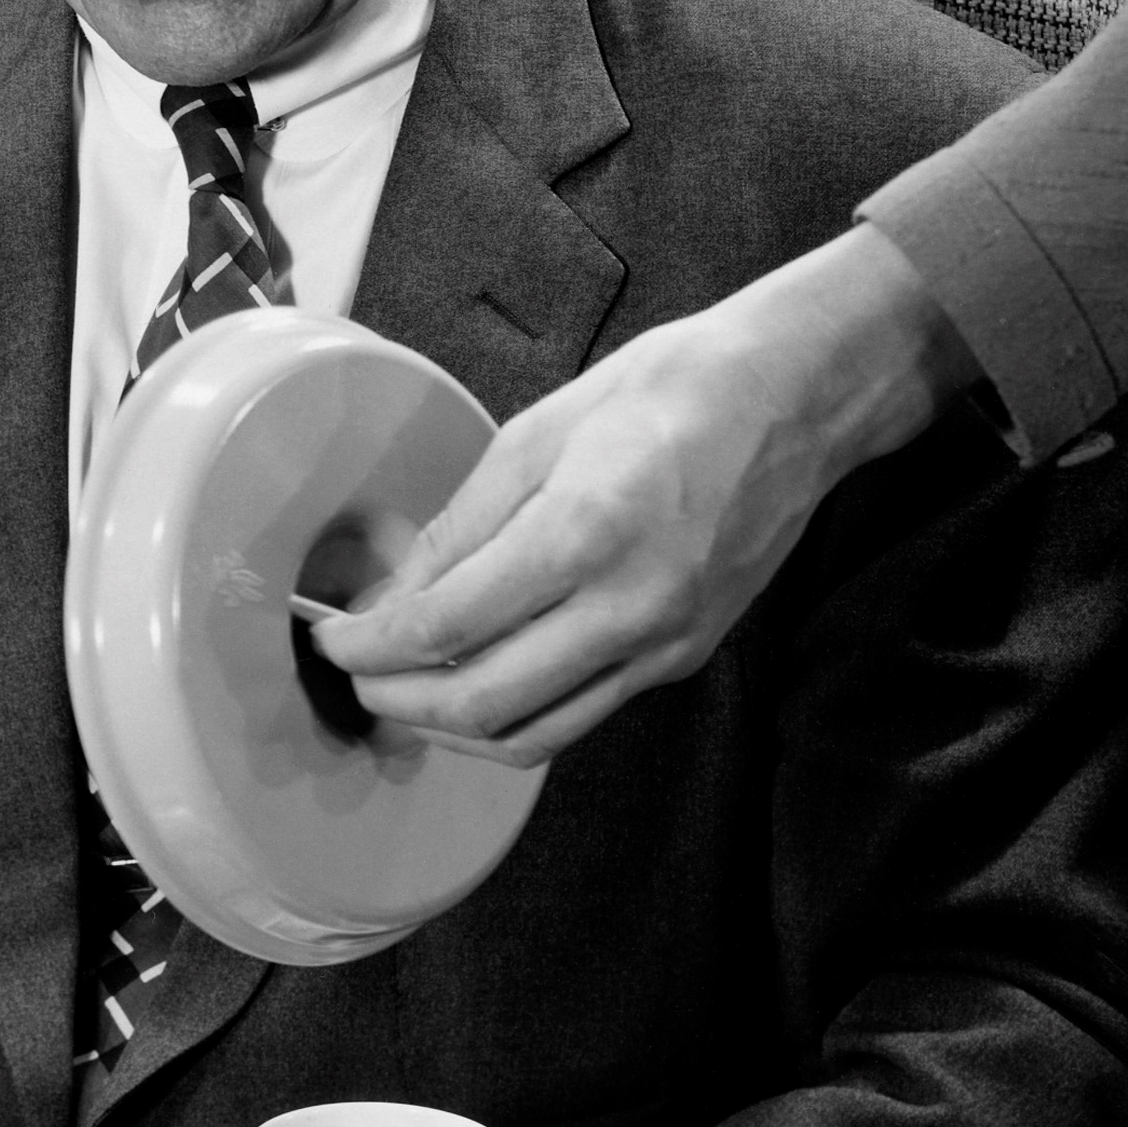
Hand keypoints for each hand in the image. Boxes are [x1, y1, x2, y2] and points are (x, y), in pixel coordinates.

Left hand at [308, 230, 976, 762]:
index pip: (446, 626)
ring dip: (452, 729)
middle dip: (397, 702)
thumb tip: (392, 595)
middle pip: (482, 703)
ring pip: (534, 734)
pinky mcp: (686, 657)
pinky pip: (582, 714)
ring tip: (404, 695)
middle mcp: (628, 608)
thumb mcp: (539, 435)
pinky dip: (516, 716)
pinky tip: (478, 682)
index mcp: (583, 535)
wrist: (796, 399)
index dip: (371, 647)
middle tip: (354, 678)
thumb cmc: (670, 392)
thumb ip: (461, 528)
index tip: (331, 640)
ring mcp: (665, 644)